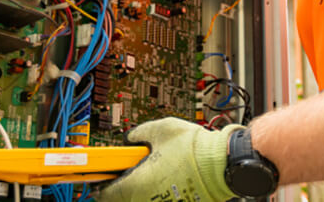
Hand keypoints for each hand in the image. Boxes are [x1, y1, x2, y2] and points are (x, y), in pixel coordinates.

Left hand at [96, 118, 241, 201]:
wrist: (223, 164)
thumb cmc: (194, 149)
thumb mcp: (160, 129)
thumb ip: (138, 133)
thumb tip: (131, 137)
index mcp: (137, 184)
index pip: (105, 193)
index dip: (100, 183)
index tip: (101, 176)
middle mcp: (147, 200)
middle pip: (122, 200)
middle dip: (122, 187)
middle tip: (128, 171)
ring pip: (142, 201)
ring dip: (141, 190)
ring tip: (152, 173)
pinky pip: (160, 200)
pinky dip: (158, 193)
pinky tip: (168, 180)